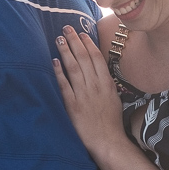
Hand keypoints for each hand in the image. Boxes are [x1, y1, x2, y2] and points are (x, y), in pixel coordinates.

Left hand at [53, 26, 127, 156]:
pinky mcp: (73, 106)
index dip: (88, 44)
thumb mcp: (114, 98)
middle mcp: (95, 86)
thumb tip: (99, 70)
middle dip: (74, 41)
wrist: (108, 141)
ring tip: (59, 39)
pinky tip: (53, 61)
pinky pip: (65, 86)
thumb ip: (106, 83)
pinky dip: (59, 73)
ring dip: (66, 51)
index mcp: (106, 83)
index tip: (81, 33)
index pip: (96, 58)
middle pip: (84, 58)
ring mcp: (84, 95)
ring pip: (74, 68)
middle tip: (66, 28)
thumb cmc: (111, 122)